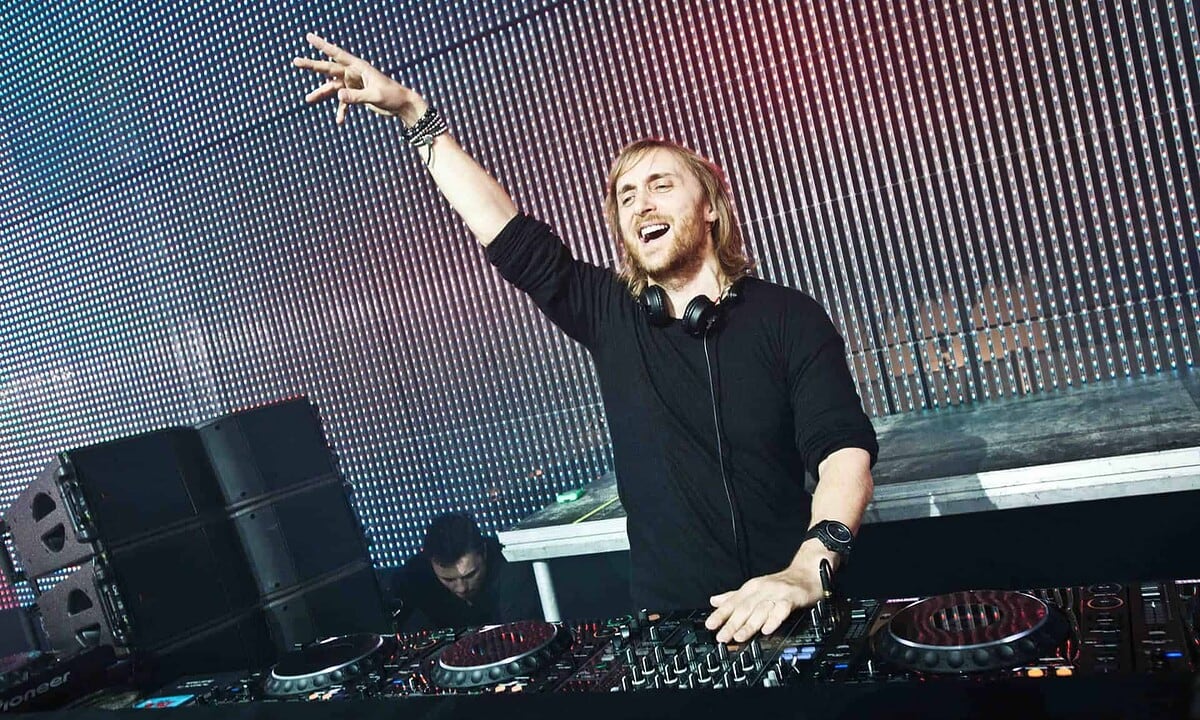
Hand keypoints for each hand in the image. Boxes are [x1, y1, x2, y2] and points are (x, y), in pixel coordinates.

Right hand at [292, 33, 424, 124]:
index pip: (337, 54)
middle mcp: (354, 73)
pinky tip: (340, 121)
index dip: (322, 45)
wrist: (403, 106)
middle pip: (329, 69)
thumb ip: (356, 96)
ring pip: (333, 88)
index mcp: (359, 67)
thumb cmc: (392, 96)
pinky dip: (342, 111)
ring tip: (308, 99)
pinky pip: (344, 103)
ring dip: (321, 94)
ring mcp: (354, 84)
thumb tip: (338, 95)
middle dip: (313, 66)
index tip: (309, 37)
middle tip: (295, 61)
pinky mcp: (357, 95)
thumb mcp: (374, 96)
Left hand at [704, 555, 828, 642]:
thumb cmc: (781, 583)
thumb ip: (735, 596)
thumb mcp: (755, 588)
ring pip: (760, 610)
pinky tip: (767, 629)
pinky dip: (774, 619)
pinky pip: (782, 609)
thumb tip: (714, 601)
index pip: (732, 602)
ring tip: (739, 637)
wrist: (807, 573)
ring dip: (749, 625)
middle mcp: (762, 589)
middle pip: (744, 608)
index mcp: (751, 588)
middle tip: (721, 637)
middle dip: (731, 623)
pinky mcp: (792, 598)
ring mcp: (777, 593)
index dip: (720, 614)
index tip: (710, 625)